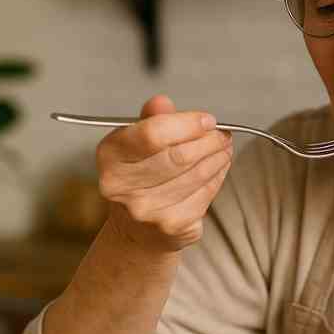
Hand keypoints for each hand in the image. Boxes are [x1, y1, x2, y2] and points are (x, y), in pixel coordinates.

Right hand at [96, 95, 232, 252]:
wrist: (136, 230)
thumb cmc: (139, 179)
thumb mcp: (135, 144)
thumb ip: (150, 121)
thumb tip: (162, 102)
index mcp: (110, 156)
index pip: (152, 134)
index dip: (187, 124)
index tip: (207, 120)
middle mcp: (122, 186)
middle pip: (180, 156)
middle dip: (209, 141)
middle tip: (222, 134)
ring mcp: (147, 210)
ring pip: (197, 174)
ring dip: (218, 157)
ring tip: (224, 148)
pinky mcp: (172, 226)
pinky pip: (205, 194)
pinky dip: (218, 177)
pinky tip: (218, 168)